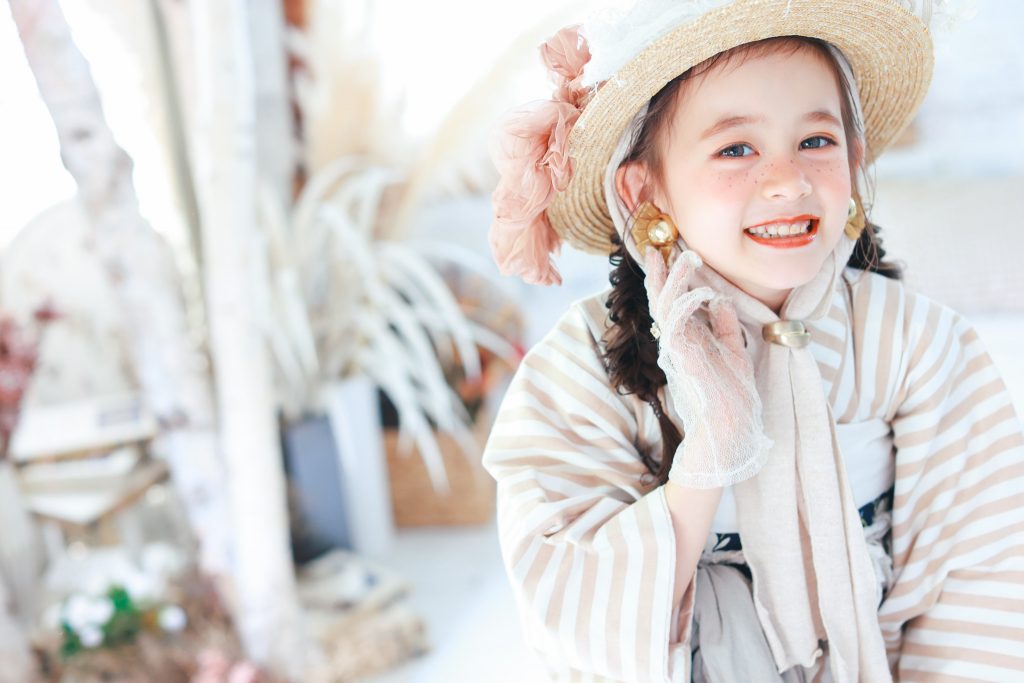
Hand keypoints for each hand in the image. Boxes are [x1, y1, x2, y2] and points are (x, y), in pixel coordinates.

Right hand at [643, 249, 772, 487]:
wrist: (731, 427)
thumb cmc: (732, 397)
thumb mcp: (734, 353)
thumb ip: (725, 328)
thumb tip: (720, 300)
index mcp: (688, 342)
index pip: (673, 305)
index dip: (668, 280)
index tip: (667, 256)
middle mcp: (678, 343)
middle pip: (661, 301)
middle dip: (658, 274)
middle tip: (655, 249)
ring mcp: (677, 349)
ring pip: (666, 306)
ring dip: (671, 280)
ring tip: (680, 257)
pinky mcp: (682, 356)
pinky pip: (677, 322)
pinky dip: (685, 302)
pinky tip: (697, 288)